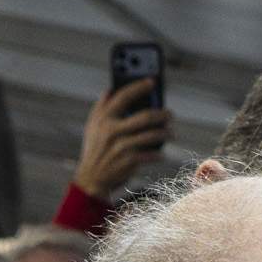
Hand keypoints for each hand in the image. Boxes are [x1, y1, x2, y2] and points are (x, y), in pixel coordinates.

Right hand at [74, 77, 171, 197]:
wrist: (91, 179)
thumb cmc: (95, 150)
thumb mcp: (92, 127)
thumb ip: (101, 107)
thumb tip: (110, 89)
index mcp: (103, 119)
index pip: (123, 96)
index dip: (138, 87)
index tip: (152, 81)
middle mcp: (111, 130)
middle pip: (145, 116)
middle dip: (161, 114)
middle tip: (170, 114)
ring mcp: (120, 146)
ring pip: (151, 135)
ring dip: (165, 133)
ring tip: (170, 133)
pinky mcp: (128, 161)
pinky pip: (150, 154)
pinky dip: (158, 153)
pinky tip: (161, 153)